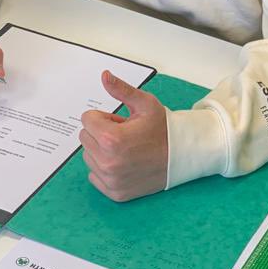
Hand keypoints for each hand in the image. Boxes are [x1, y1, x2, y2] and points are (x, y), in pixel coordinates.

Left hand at [79, 71, 167, 201]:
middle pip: (85, 137)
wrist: (182, 156)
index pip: (87, 119)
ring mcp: (110, 179)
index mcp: (112, 139)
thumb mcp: (145, 104)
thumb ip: (121, 89)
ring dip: (101, 150)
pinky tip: (124, 163)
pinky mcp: (114, 192)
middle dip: (101, 132)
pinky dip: (105, 168)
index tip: (121, 122)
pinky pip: (94, 175)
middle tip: (125, 134)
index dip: (105, 117)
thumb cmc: (163, 129)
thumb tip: (104, 75)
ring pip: (89, 156)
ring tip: (126, 149)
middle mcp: (108, 162)